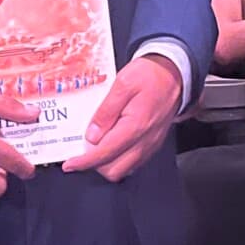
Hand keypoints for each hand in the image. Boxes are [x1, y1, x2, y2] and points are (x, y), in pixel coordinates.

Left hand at [63, 55, 183, 181]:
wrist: (174, 74)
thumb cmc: (150, 75)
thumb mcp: (123, 83)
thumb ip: (106, 111)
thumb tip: (92, 136)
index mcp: (135, 126)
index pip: (105, 153)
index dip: (84, 162)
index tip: (70, 164)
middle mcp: (144, 141)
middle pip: (114, 170)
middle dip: (94, 165)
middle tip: (80, 151)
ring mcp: (150, 144)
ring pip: (124, 169)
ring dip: (106, 163)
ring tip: (94, 147)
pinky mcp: (152, 144)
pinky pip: (133, 162)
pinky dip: (118, 159)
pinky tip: (110, 144)